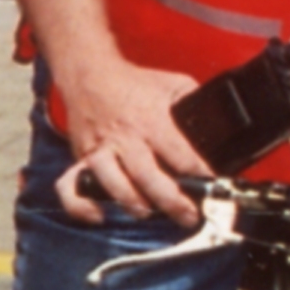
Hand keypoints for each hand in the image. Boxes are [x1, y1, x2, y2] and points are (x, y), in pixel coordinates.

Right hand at [52, 56, 210, 225]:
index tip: (214, 188)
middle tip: (189, 216)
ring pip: (114, 185)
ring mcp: (100, 150)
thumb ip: (195, 105)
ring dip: (134, 204)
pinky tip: (99, 214)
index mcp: (152, 121)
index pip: (182, 156)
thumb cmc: (135, 82)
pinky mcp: (81, 157)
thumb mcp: (174, 85)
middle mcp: (125, 138)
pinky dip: (82, 206)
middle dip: (172, 202)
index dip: (202, 176)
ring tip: (149, 213)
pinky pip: (72, 188)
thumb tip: (218, 126)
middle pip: (149, 178)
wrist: (91, 73)